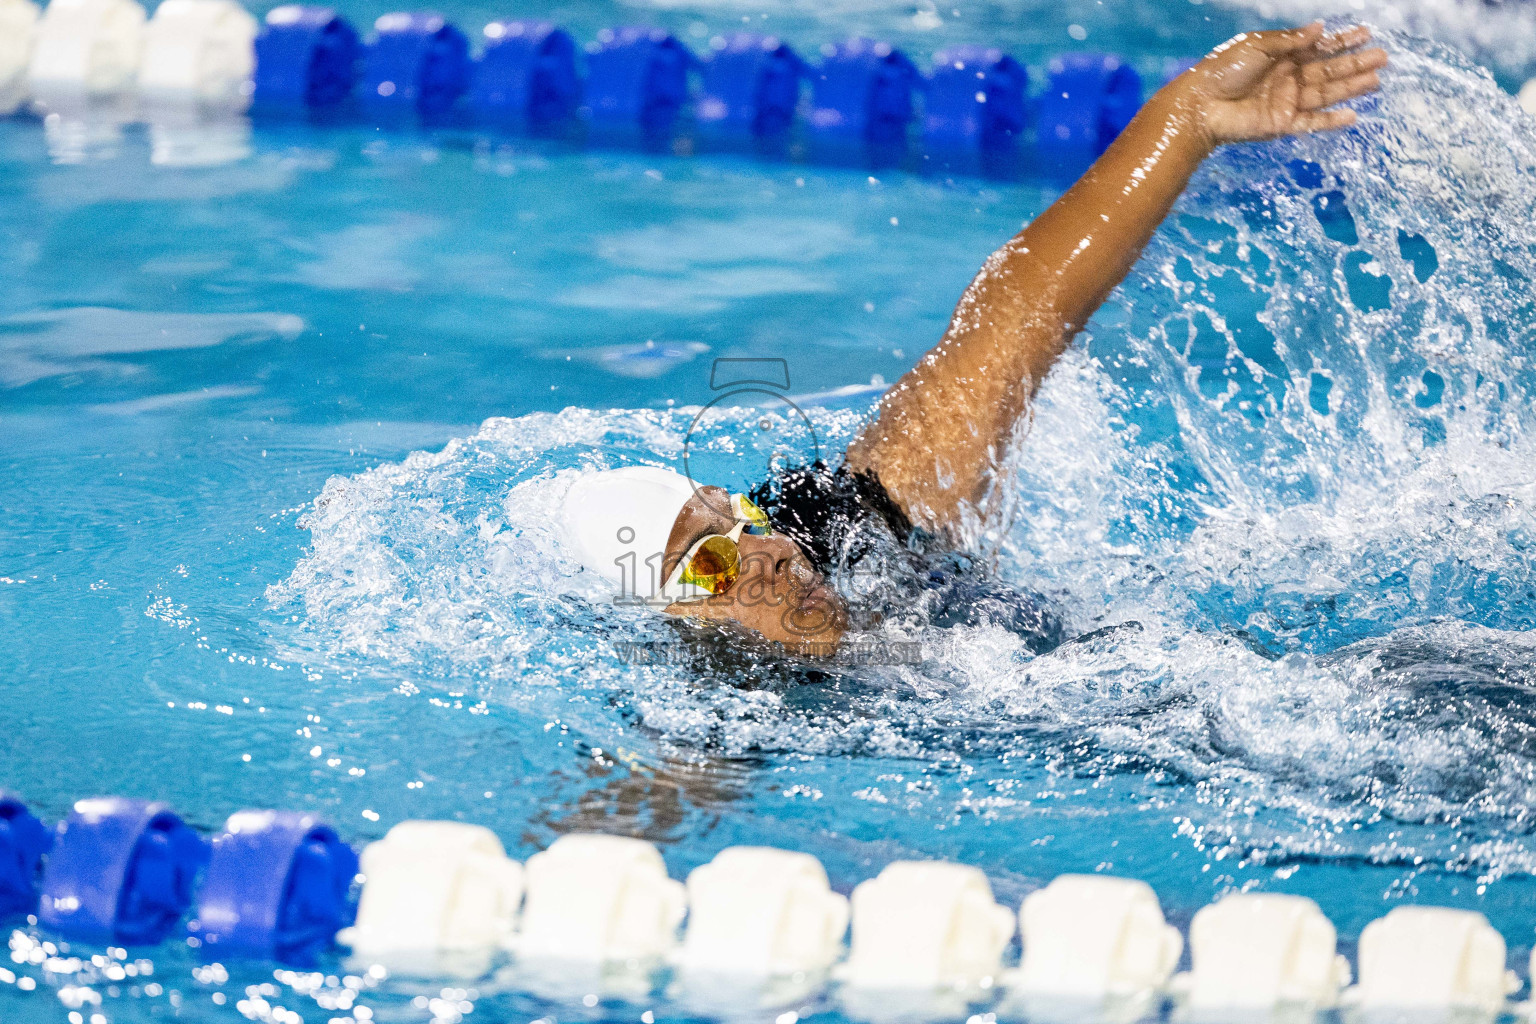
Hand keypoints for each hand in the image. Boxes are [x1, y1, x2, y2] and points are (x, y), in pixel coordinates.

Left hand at [1182, 23, 1387, 146]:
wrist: (1201, 105)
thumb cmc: (1224, 69)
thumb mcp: (1258, 46)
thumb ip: (1290, 40)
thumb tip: (1320, 28)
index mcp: (1282, 56)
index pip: (1318, 47)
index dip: (1342, 41)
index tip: (1366, 33)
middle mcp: (1288, 78)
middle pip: (1328, 69)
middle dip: (1355, 63)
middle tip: (1383, 57)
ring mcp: (1286, 102)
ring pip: (1326, 93)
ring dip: (1351, 87)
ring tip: (1377, 79)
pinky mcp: (1281, 124)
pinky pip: (1311, 123)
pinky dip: (1331, 121)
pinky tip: (1352, 115)